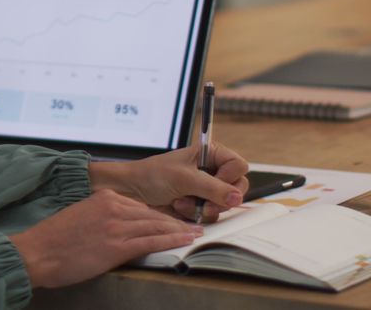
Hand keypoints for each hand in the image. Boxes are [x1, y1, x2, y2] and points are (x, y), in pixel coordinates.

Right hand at [9, 189, 201, 288]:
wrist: (38, 252)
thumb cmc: (54, 239)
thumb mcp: (80, 216)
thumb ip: (102, 216)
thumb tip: (118, 226)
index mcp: (104, 198)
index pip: (140, 205)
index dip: (160, 213)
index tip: (172, 218)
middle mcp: (113, 208)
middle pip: (152, 214)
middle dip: (175, 220)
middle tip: (194, 224)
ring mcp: (116, 226)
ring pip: (156, 225)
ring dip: (179, 230)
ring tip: (195, 233)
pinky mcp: (117, 246)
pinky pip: (151, 241)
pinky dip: (171, 240)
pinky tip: (184, 241)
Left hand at [89, 142, 248, 221]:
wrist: (132, 190)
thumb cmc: (153, 175)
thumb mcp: (184, 178)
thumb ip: (212, 188)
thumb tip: (236, 197)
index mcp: (211, 154)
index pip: (239, 166)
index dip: (230, 177)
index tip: (213, 181)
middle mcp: (212, 171)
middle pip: (237, 188)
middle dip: (218, 198)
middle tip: (202, 201)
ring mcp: (207, 190)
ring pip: (224, 205)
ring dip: (202, 206)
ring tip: (181, 200)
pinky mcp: (200, 205)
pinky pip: (211, 215)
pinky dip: (195, 214)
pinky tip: (178, 207)